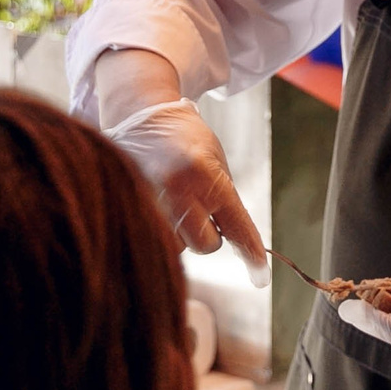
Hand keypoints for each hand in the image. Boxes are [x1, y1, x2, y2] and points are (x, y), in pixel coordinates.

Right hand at [101, 95, 269, 284]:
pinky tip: (159, 204)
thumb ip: (228, 202)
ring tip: (175, 200)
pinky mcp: (130, 206)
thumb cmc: (186, 138)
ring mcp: (149, 201)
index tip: (261, 276)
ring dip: (184, 232)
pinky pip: (155, 236)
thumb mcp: (217, 163)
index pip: (236, 225)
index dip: (251, 252)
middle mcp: (175, 191)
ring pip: (179, 245)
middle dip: (211, 235)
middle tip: (204, 211)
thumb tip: (242, 246)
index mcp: (204, 175)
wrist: (141, 113)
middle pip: (206, 245)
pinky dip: (162, 228)